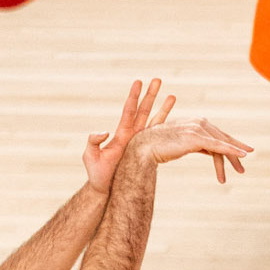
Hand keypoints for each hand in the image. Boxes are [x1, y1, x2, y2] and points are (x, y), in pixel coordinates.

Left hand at [84, 77, 176, 192]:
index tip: (139, 81)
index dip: (133, 96)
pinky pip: (159, 140)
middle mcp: (133, 135)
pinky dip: (168, 131)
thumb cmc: (97, 175)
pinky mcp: (147, 154)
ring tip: (172, 96)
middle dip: (151, 95)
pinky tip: (178, 123)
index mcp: (121, 133)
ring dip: (164, 109)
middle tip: (158, 80)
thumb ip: (93, 141)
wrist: (106, 190)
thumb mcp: (90, 156)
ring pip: (155, 123)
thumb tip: (104, 131)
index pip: (129, 110)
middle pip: (143, 111)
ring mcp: (141, 144)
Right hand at [130, 115, 253, 184]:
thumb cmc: (157, 148)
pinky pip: (219, 146)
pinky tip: (242, 156)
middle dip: (234, 153)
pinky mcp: (197, 138)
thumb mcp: (180, 146)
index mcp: (195, 123)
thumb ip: (194, 145)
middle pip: (222, 139)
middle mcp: (199, 122)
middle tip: (243, 168)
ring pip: (222, 144)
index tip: (241, 153)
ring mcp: (198, 128)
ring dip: (233, 158)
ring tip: (241, 171)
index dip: (229, 144)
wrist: (144, 147)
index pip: (216, 134)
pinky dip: (232, 151)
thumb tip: (206, 150)